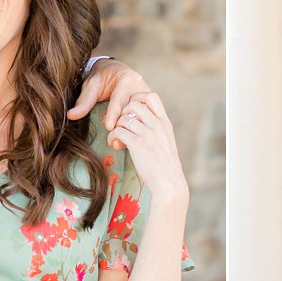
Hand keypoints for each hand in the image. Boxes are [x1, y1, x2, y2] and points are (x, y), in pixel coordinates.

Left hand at [68, 60, 152, 148]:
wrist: (113, 71)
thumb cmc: (101, 78)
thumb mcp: (91, 87)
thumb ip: (83, 102)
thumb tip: (71, 115)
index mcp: (128, 78)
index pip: (120, 98)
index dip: (114, 113)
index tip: (108, 127)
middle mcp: (141, 86)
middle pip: (134, 109)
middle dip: (123, 124)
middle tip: (112, 139)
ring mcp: (147, 97)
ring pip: (142, 115)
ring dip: (132, 129)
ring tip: (119, 142)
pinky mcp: (150, 105)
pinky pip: (146, 119)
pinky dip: (136, 130)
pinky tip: (128, 140)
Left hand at [109, 95, 188, 210]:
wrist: (169, 184)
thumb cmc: (165, 166)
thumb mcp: (166, 142)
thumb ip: (157, 129)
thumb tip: (142, 122)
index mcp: (165, 122)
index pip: (151, 96)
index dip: (137, 98)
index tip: (131, 111)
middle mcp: (157, 125)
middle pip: (133, 103)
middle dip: (122, 112)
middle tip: (121, 125)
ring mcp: (148, 134)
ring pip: (123, 118)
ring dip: (115, 126)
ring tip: (117, 138)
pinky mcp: (137, 145)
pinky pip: (117, 131)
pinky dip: (112, 136)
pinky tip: (114, 144)